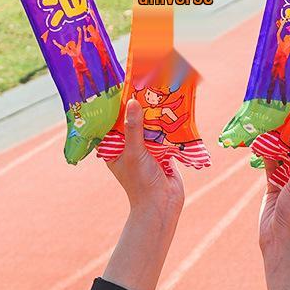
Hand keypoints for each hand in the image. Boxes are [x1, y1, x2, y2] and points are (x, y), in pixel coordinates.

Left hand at [101, 99, 183, 289]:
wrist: (161, 206)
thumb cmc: (140, 182)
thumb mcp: (134, 152)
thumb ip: (134, 128)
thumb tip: (132, 102)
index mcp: (115, 149)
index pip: (114, 122)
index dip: (118, 106)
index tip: (124, 86)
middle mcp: (129, 148)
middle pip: (133, 122)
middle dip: (140, 106)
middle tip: (146, 84)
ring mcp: (147, 150)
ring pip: (150, 127)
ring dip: (156, 114)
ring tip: (161, 92)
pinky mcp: (163, 153)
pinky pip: (165, 135)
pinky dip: (169, 124)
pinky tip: (175, 109)